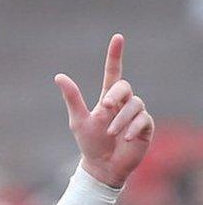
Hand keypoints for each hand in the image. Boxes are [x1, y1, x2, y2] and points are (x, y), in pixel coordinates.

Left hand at [55, 34, 153, 187]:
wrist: (102, 166)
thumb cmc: (90, 143)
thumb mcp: (78, 120)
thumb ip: (72, 98)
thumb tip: (59, 76)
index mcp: (108, 98)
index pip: (113, 72)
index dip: (115, 55)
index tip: (117, 38)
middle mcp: (123, 103)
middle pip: (124, 87)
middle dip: (115, 95)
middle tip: (104, 107)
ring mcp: (136, 114)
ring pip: (134, 105)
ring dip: (120, 119)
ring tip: (110, 133)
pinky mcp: (146, 126)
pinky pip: (143, 120)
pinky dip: (132, 128)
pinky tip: (124, 138)